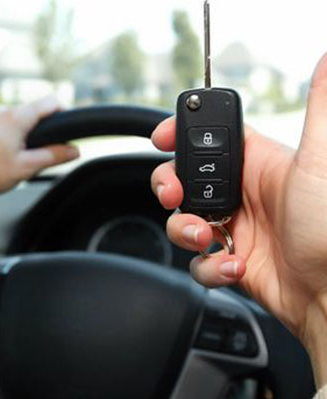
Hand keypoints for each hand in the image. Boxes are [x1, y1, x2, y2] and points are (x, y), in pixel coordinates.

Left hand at [0, 97, 78, 206]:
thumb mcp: (26, 168)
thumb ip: (54, 156)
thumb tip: (75, 151)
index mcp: (15, 117)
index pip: (49, 103)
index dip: (64, 112)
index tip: (69, 126)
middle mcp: (0, 110)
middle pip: (33, 113)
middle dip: (42, 131)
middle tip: (39, 156)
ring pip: (17, 120)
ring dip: (24, 135)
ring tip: (16, 160)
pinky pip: (2, 125)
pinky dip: (10, 137)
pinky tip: (2, 157)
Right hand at [151, 53, 326, 387]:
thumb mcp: (317, 164)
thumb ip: (316, 110)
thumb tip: (326, 59)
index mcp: (255, 165)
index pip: (207, 138)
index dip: (180, 133)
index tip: (161, 137)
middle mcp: (240, 195)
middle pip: (183, 178)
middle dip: (168, 185)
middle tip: (173, 195)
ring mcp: (232, 228)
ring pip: (182, 219)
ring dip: (184, 230)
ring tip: (208, 237)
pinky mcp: (228, 259)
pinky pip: (198, 260)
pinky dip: (209, 266)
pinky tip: (234, 266)